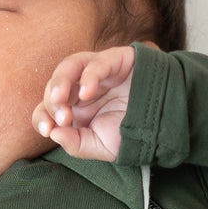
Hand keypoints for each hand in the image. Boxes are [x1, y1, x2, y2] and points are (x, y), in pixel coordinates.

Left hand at [34, 43, 151, 162]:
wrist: (164, 123)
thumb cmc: (131, 134)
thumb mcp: (101, 147)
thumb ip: (76, 144)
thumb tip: (54, 133)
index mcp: (75, 110)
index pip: (48, 108)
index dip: (42, 116)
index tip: (48, 129)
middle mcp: (82, 89)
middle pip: (55, 86)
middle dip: (53, 104)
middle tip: (63, 119)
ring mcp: (98, 72)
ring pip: (70, 66)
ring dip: (60, 82)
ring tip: (61, 99)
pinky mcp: (116, 60)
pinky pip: (99, 62)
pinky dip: (90, 75)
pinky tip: (88, 92)